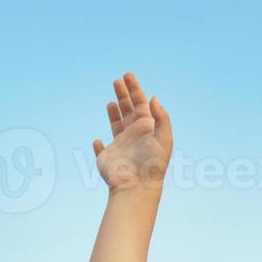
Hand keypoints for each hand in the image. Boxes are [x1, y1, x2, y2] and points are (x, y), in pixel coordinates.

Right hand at [92, 72, 172, 193]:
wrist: (137, 186)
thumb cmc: (152, 163)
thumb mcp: (164, 137)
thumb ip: (161, 117)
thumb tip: (153, 98)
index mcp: (147, 128)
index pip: (141, 103)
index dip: (134, 88)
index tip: (127, 75)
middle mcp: (134, 135)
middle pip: (128, 110)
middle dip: (123, 95)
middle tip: (117, 80)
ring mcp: (120, 146)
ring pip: (116, 125)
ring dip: (114, 113)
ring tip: (111, 102)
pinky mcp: (107, 157)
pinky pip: (101, 150)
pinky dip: (98, 146)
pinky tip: (97, 141)